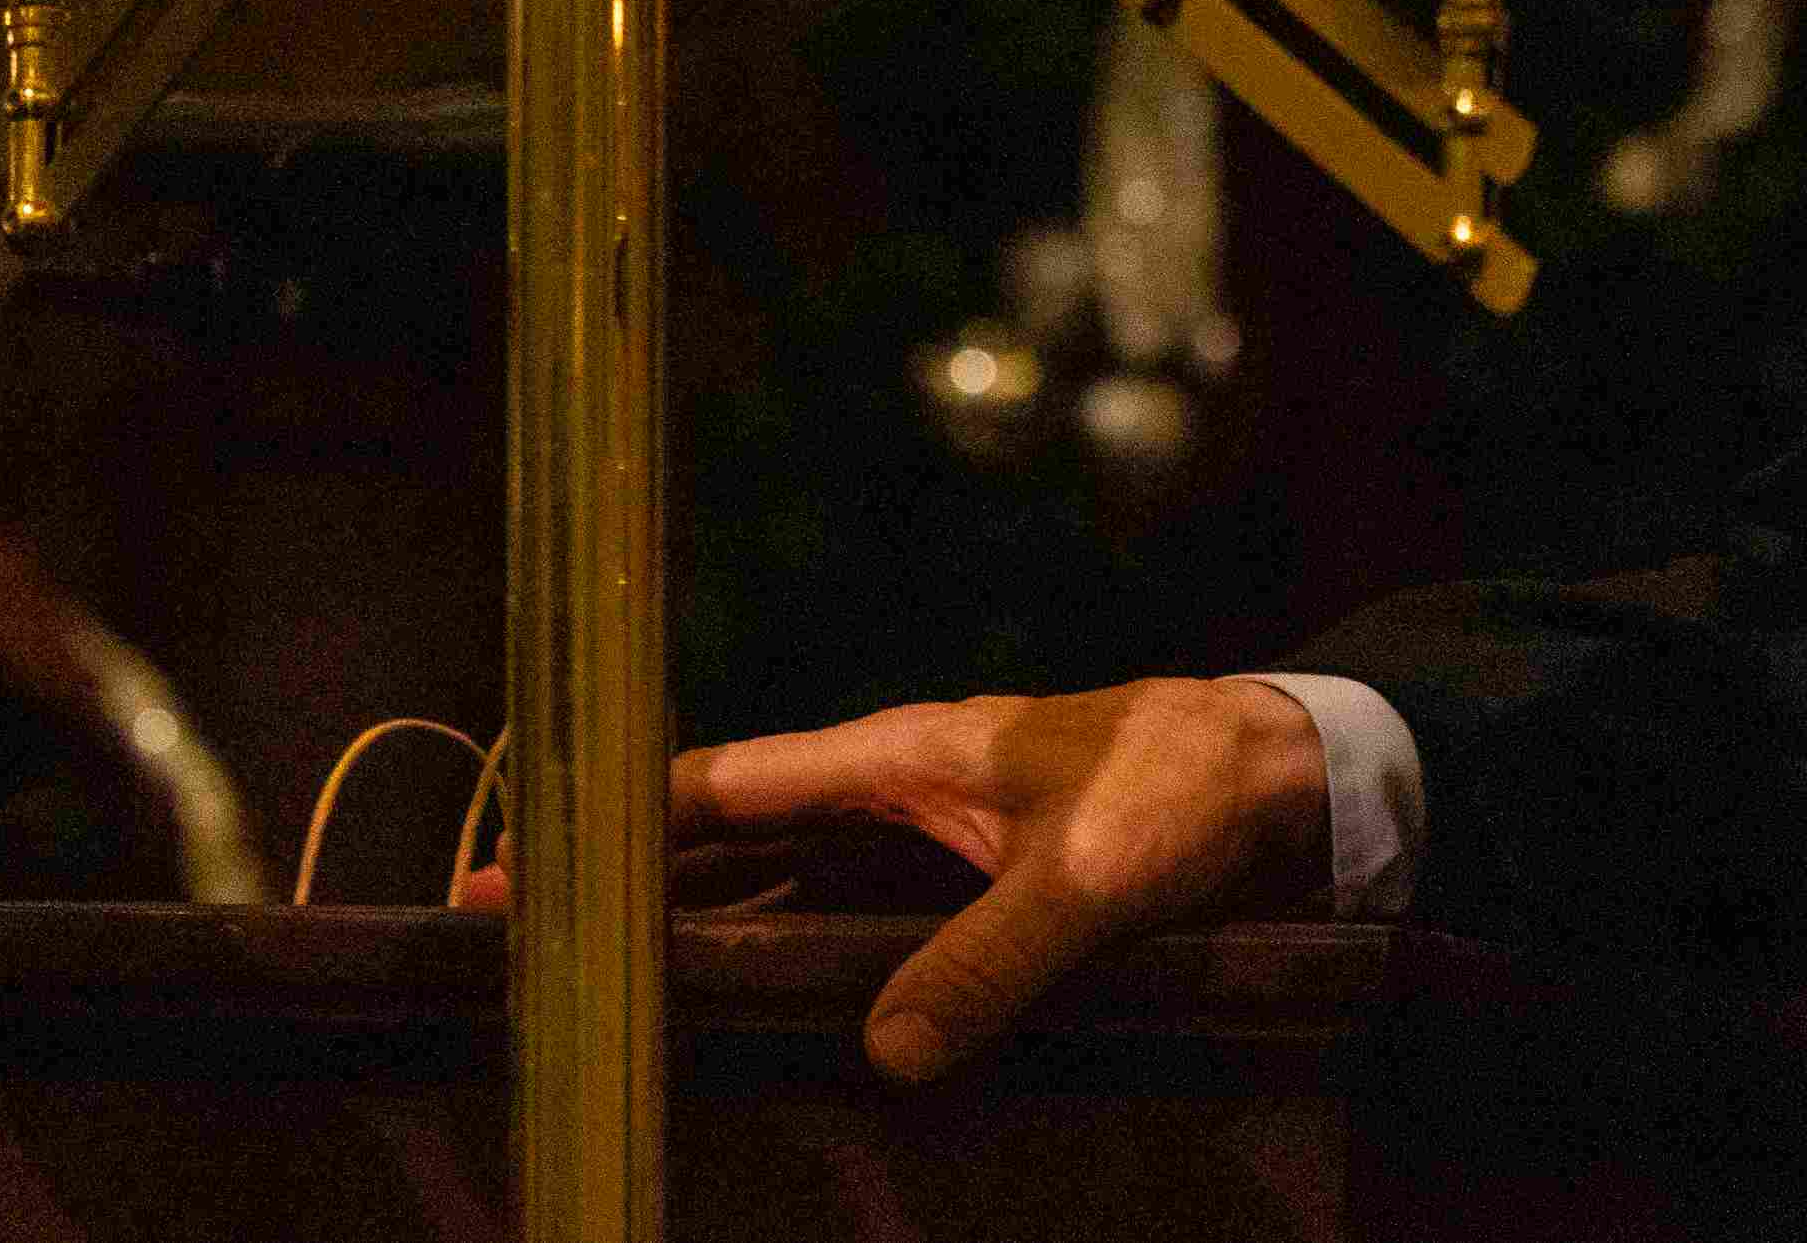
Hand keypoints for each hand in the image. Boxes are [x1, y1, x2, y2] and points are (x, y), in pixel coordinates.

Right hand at [461, 677, 1334, 1085]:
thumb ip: (993, 957)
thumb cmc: (1188, 791)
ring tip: (607, 1014)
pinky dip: (800, 981)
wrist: (1295, 780)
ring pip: (786, 901)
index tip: (512, 873)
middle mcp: (900, 800)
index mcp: (904, 756)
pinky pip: (858, 943)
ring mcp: (934, 853)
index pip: (726, 787)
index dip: (615, 827)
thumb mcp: (1090, 875)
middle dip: (628, 900)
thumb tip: (887, 1050)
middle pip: (732, 852)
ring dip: (706, 947)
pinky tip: (764, 1041)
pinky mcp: (978, 904)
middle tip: (521, 966)